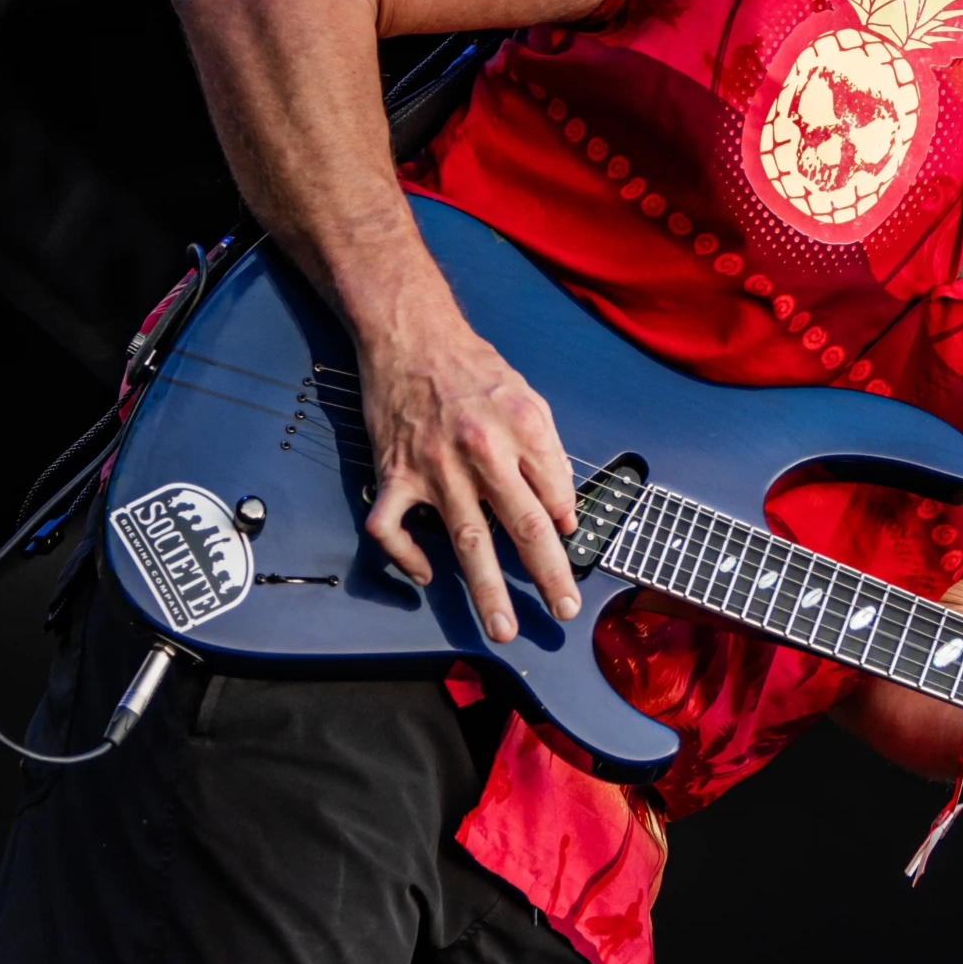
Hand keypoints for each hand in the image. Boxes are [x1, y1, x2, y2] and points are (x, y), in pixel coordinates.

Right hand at [358, 309, 579, 639]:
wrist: (410, 334)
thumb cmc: (473, 367)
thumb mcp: (528, 397)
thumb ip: (548, 454)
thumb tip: (564, 512)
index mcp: (523, 428)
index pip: (556, 495)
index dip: (567, 526)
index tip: (570, 547)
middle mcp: (482, 450)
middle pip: (523, 525)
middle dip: (548, 574)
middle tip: (563, 611)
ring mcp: (435, 466)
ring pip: (466, 540)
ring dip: (486, 590)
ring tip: (502, 629)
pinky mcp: (394, 473)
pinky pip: (392, 528)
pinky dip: (405, 557)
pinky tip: (425, 572)